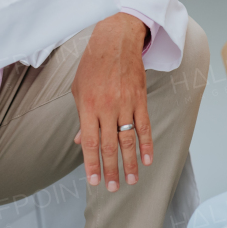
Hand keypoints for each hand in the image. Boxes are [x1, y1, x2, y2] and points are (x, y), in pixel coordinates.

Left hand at [72, 12, 152, 191]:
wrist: (116, 40)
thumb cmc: (93, 64)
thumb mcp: (78, 88)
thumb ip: (81, 117)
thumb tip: (81, 141)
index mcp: (87, 106)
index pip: (90, 142)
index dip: (91, 164)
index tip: (93, 181)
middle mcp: (106, 107)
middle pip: (109, 146)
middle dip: (110, 170)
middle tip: (113, 187)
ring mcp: (124, 104)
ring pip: (128, 140)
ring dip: (130, 162)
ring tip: (131, 180)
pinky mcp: (139, 99)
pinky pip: (144, 126)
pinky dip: (146, 144)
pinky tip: (148, 159)